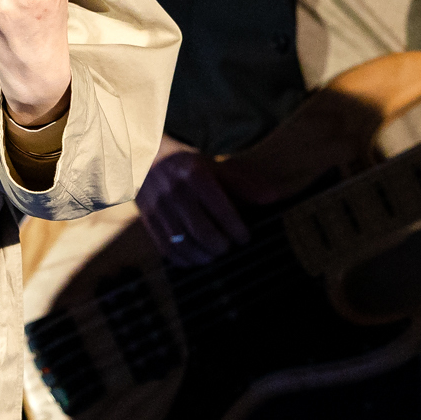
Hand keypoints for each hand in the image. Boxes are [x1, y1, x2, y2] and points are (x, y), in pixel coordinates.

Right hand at [137, 135, 249, 265]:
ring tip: (215, 255)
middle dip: (221, 247)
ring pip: (184, 245)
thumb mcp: (216, 167)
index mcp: (196, 176)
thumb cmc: (188, 166)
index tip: (245, 238)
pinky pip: (167, 250)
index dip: (237, 230)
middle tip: (229, 247)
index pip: (222, 211)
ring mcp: (159, 208)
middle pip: (203, 233)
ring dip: (204, 257)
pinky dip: (184, 261)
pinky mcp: (148, 221)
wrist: (145, 158)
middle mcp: (176, 192)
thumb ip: (245, 184)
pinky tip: (196, 258)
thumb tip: (275, 198)